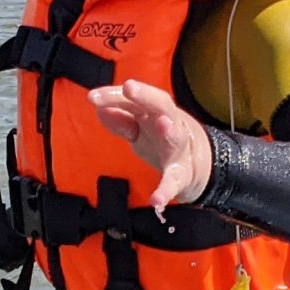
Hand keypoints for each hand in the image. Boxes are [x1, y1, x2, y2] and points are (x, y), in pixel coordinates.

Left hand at [88, 79, 213, 215]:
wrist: (197, 166)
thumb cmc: (161, 139)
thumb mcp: (140, 127)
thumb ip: (121, 120)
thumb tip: (100, 109)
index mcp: (155, 111)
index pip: (135, 98)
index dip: (114, 95)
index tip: (92, 97)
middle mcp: (170, 124)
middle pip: (160, 105)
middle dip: (146, 96)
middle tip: (129, 87)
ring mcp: (178, 149)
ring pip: (176, 137)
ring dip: (170, 130)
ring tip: (163, 124)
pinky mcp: (181, 176)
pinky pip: (174, 182)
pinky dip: (166, 192)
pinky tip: (156, 202)